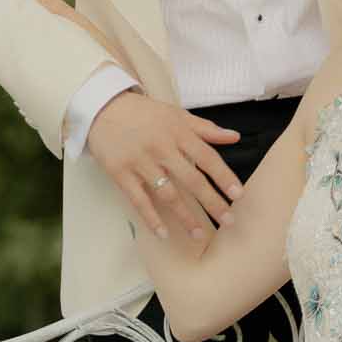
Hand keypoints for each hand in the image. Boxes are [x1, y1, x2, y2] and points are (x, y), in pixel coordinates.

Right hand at [31, 0, 242, 237]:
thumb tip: (234, 137)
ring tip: (200, 235)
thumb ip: (205, 128)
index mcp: (178, 133)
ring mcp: (140, 162)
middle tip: (228, 221)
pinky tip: (164, 233)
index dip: (224, 177)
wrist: (103, 107)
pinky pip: (138, 200)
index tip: (238, 195)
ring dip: (185, 216)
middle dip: (212, 202)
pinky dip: (151, 218)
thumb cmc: (144, 114)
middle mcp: (161, 148)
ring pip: (167, 194)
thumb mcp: (176, 115)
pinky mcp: (121, 173)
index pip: (207, 157)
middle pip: (191, 179)